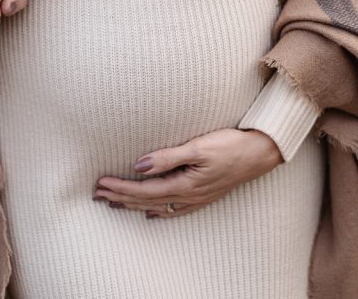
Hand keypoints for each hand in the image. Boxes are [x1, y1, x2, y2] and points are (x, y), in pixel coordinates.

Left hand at [93, 128, 283, 217]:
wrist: (260, 153)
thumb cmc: (230, 145)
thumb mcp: (198, 146)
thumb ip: (168, 157)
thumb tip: (139, 165)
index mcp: (184, 184)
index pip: (144, 189)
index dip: (121, 188)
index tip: (101, 184)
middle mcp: (188, 196)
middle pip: (147, 200)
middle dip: (121, 197)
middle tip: (97, 194)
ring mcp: (196, 199)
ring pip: (158, 206)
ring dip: (134, 204)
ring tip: (114, 202)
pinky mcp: (204, 195)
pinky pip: (174, 209)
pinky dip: (158, 211)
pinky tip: (151, 213)